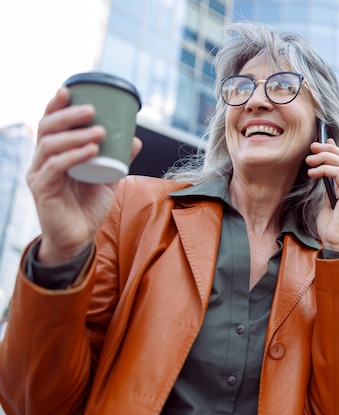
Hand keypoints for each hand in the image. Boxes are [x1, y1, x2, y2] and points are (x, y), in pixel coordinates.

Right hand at [27, 87, 141, 264]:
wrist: (79, 238)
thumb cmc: (88, 206)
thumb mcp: (107, 178)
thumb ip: (118, 159)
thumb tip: (136, 139)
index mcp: (54, 153)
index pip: (50, 123)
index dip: (56, 105)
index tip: (69, 89)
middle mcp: (42, 160)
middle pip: (47, 128)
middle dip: (68, 115)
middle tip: (92, 109)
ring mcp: (39, 175)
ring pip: (49, 145)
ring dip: (76, 135)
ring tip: (100, 131)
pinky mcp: (42, 190)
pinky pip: (55, 167)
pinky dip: (74, 156)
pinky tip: (92, 150)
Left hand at [306, 138, 338, 252]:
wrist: (336, 243)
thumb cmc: (331, 226)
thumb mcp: (327, 200)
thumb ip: (328, 185)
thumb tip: (322, 170)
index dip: (334, 149)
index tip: (319, 144)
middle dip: (328, 149)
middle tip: (312, 147)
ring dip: (324, 157)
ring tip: (309, 160)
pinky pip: (338, 174)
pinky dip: (324, 169)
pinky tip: (313, 173)